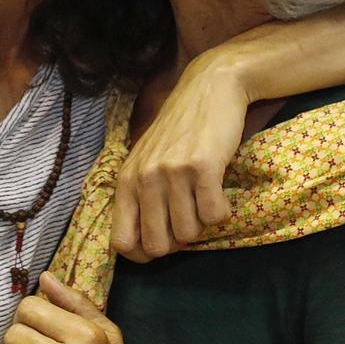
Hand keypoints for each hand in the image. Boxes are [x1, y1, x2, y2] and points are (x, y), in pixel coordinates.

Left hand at [112, 63, 238, 261]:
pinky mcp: (202, 166)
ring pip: (189, 234)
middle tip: (189, 218)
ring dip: (202, 224)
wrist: (209, 88)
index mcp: (126, 181)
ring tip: (204, 198)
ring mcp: (172, 172)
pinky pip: (214, 216)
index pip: (122, 242)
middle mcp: (145, 178)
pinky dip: (222, 212)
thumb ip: (140, 197)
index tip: (163, 243)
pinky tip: (220, 192)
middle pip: (158, 246)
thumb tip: (144, 247)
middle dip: (178, 242)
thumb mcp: (146, 161)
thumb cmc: (179, 131)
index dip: (143, 254)